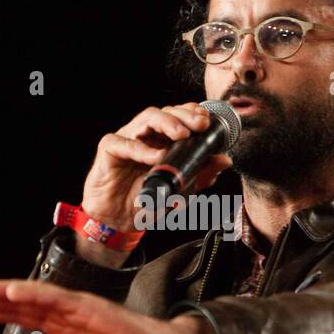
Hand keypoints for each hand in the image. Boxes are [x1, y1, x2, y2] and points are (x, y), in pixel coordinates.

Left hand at [0, 278, 224, 333]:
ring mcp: (75, 306)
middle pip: (21, 304)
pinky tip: (9, 292)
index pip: (22, 317)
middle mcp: (65, 311)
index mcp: (62, 325)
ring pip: (32, 296)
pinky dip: (31, 293)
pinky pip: (55, 298)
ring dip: (3, 292)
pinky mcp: (88, 306)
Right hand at [81, 102, 232, 233]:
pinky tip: (155, 157)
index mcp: (162, 139)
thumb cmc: (147, 200)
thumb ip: (201, 175)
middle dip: (185, 115)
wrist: (119, 221)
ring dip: (166, 123)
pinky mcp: (109, 149)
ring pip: (146, 118)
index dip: (193, 113)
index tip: (208, 120)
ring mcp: (127, 139)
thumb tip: (224, 160)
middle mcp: (145, 134)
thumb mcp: (180, 190)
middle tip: (200, 124)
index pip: (179, 116)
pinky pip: (123, 142)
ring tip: (182, 134)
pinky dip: (140, 148)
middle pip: (166, 112)